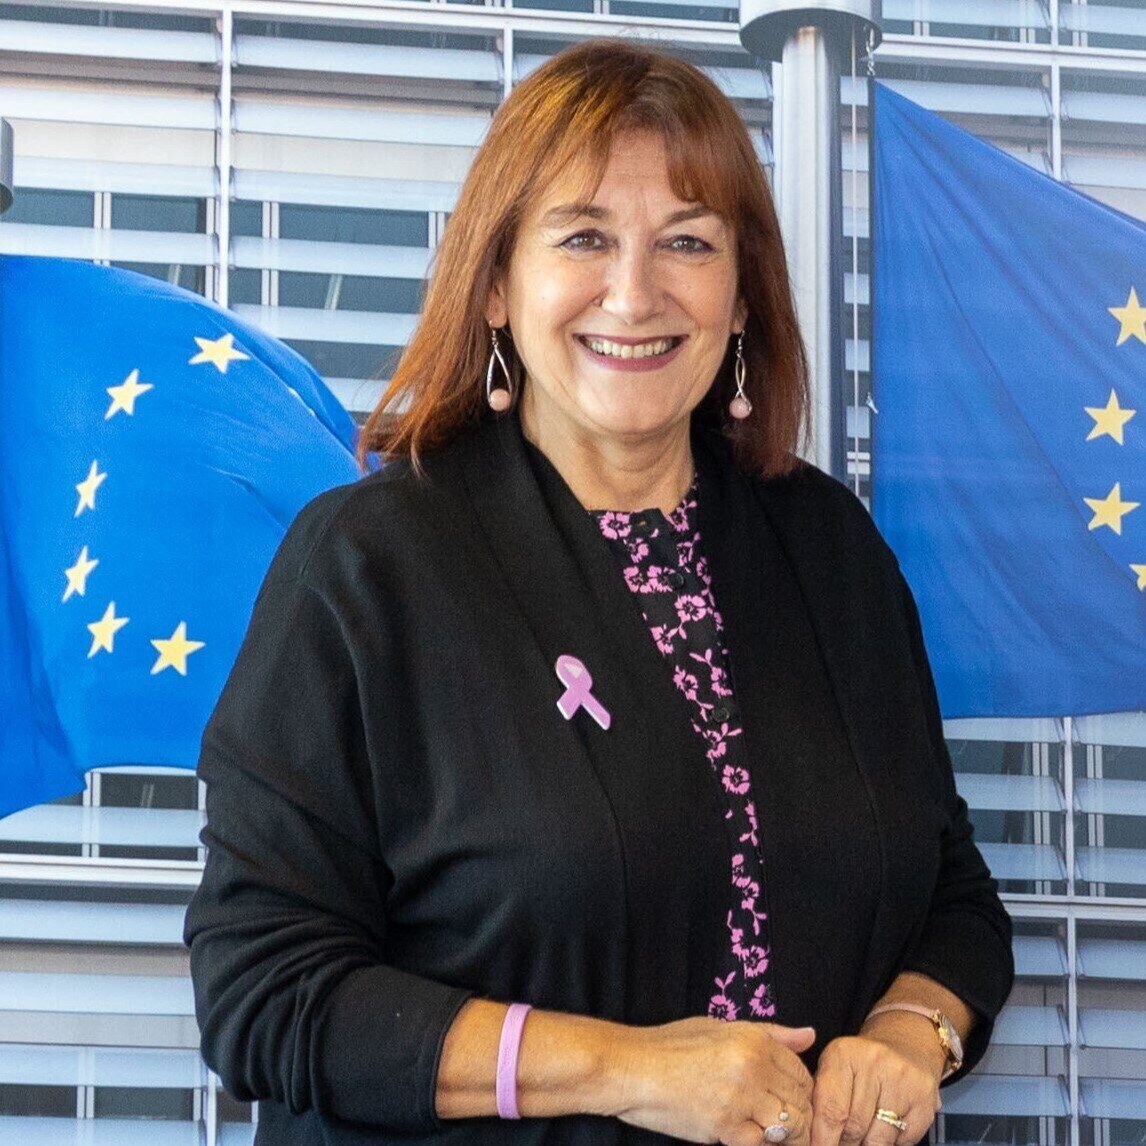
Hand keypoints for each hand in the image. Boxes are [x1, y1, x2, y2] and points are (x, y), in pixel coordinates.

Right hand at [610, 1018, 815, 1145]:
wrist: (633, 1068)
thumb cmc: (672, 1045)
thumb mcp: (721, 1028)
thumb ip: (770, 1034)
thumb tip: (810, 1035)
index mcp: (754, 1039)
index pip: (801, 1072)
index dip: (799, 1090)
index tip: (784, 1098)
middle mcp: (753, 1066)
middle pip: (800, 1101)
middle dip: (795, 1114)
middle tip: (774, 1119)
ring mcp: (741, 1097)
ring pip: (787, 1126)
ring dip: (781, 1133)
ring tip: (760, 1127)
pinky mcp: (725, 1126)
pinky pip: (760, 1144)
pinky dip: (756, 1143)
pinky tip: (741, 1133)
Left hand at [810, 1029, 941, 1145]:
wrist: (904, 1045)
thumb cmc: (859, 1066)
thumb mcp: (833, 1068)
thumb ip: (820, 1099)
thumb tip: (812, 1137)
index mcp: (843, 1054)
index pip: (830, 1109)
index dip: (823, 1139)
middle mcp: (874, 1063)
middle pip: (853, 1128)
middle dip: (843, 1144)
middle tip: (840, 1142)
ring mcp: (903, 1082)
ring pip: (877, 1140)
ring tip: (860, 1137)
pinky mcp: (925, 1101)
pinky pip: (902, 1142)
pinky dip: (889, 1143)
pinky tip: (884, 1128)